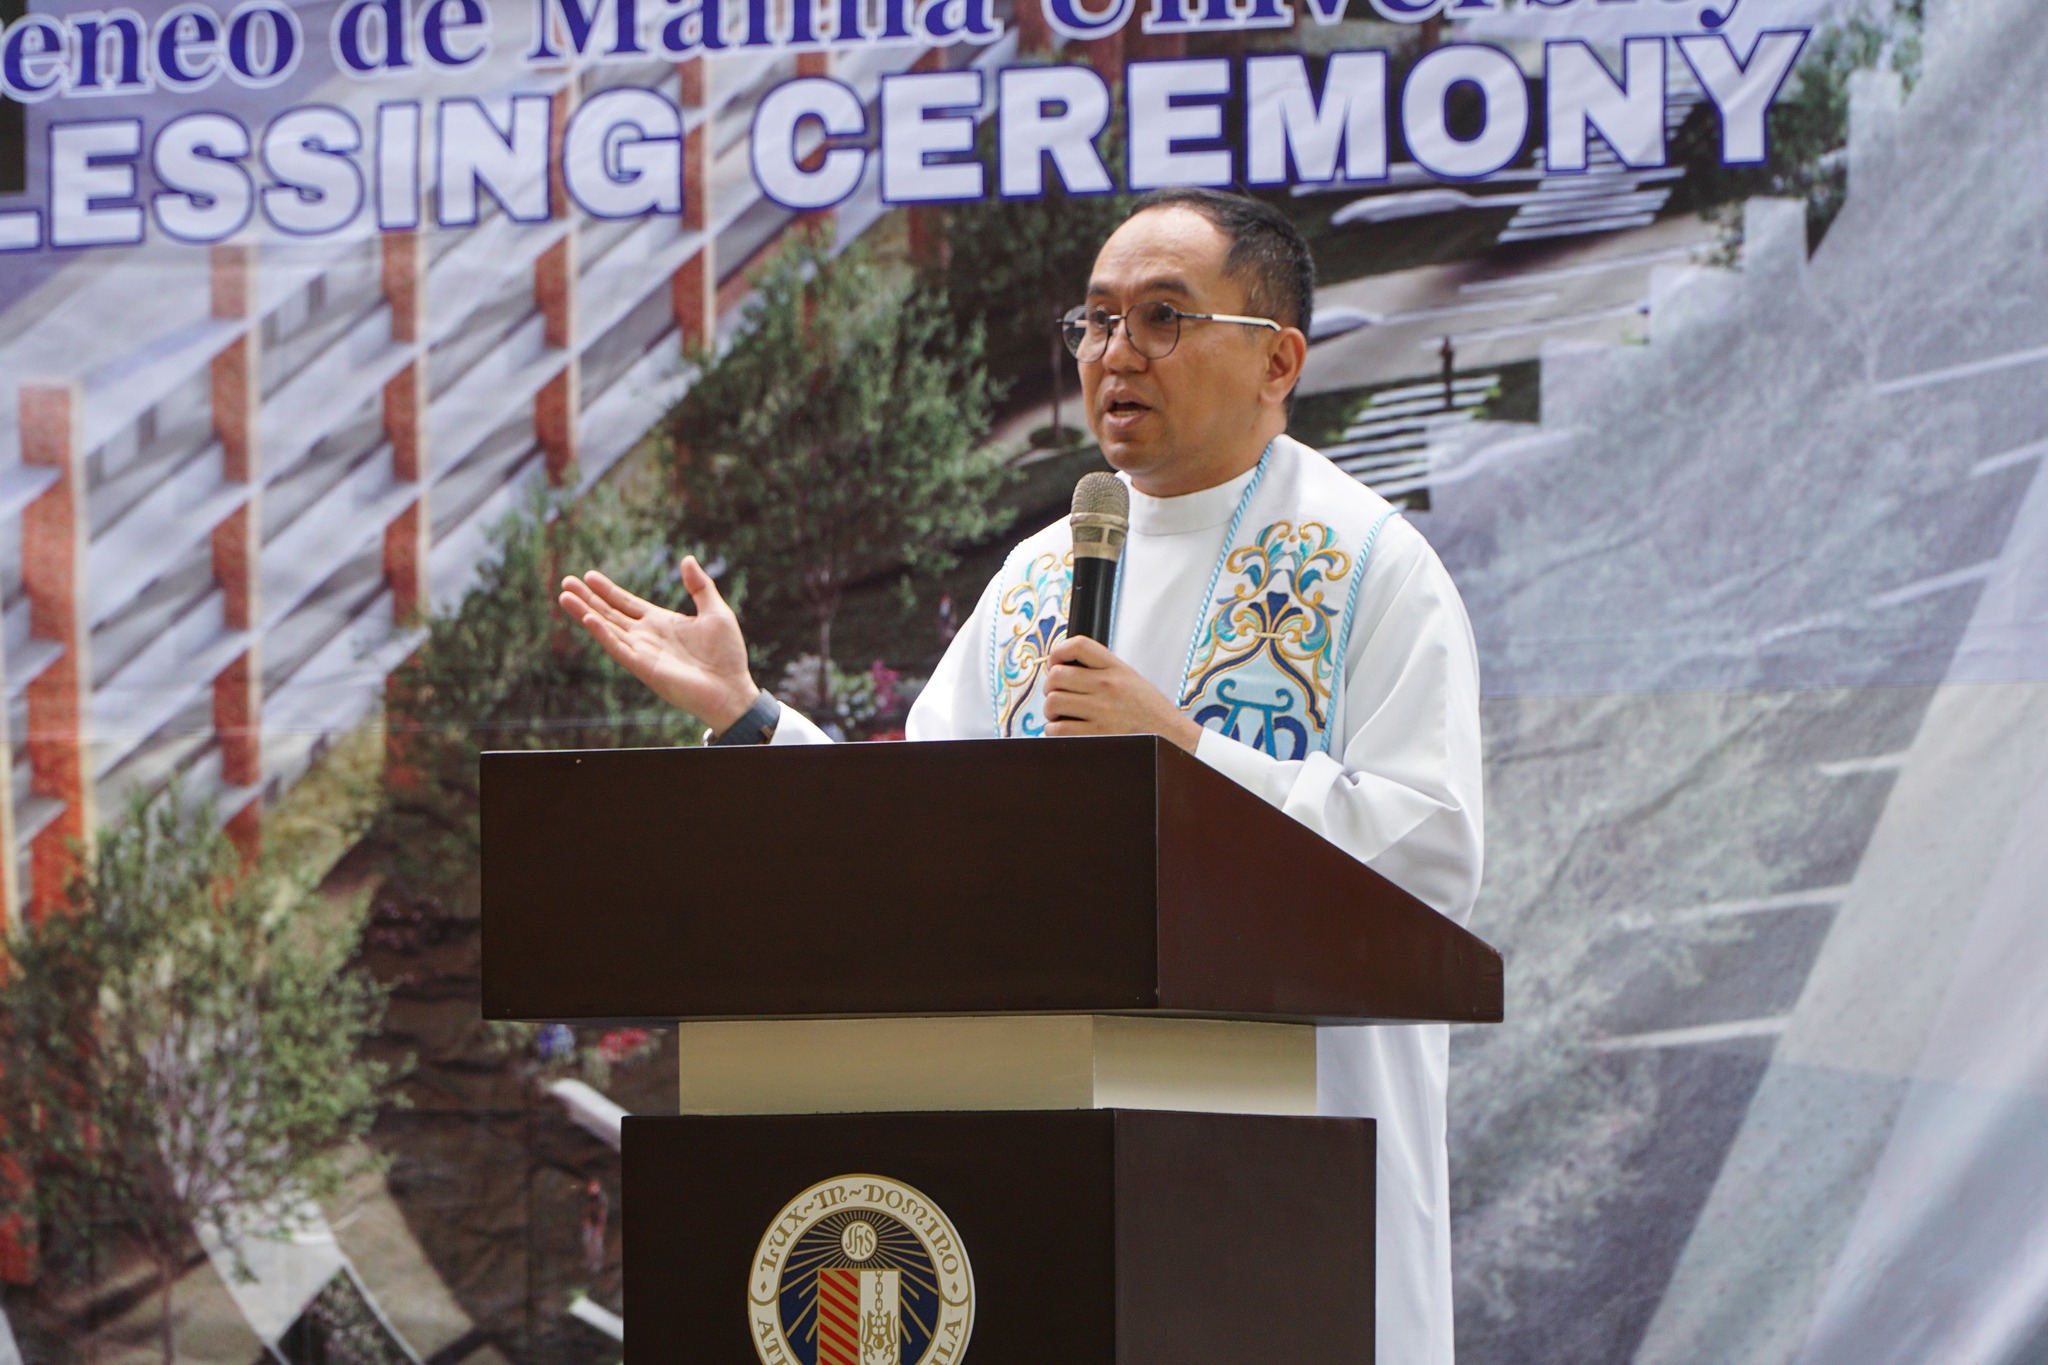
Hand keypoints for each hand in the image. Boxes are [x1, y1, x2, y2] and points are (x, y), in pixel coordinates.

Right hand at [558, 556, 758, 731]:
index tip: (589, 576)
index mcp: (661, 622)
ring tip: (565, 597)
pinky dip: (603, 634)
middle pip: (610, 613)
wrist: (732, 688)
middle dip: (588, 598)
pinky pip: (619, 649)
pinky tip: (589, 619)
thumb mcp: (715, 611)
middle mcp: (647, 636)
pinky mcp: (644, 668)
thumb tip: (687, 559)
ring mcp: (643, 652)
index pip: (627, 603)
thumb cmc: (727, 655)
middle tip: (566, 581)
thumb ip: (699, 586)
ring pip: (607, 628)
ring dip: (586, 613)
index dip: (608, 590)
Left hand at [1043, 635, 1203, 752]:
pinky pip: (1058, 729)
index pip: (1080, 645)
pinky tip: (1066, 731)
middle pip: (1057, 675)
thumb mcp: (1132, 682)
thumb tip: (1063, 670)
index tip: (1055, 663)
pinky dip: (1055, 731)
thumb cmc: (1150, 714)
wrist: (1172, 741)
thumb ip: (1103, 672)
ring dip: (1051, 710)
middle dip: (1050, 686)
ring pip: (1053, 701)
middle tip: (1056, 695)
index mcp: (1117, 669)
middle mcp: (1108, 686)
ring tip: (1060, 715)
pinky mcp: (1096, 736)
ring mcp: (1102, 711)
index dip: (1059, 651)